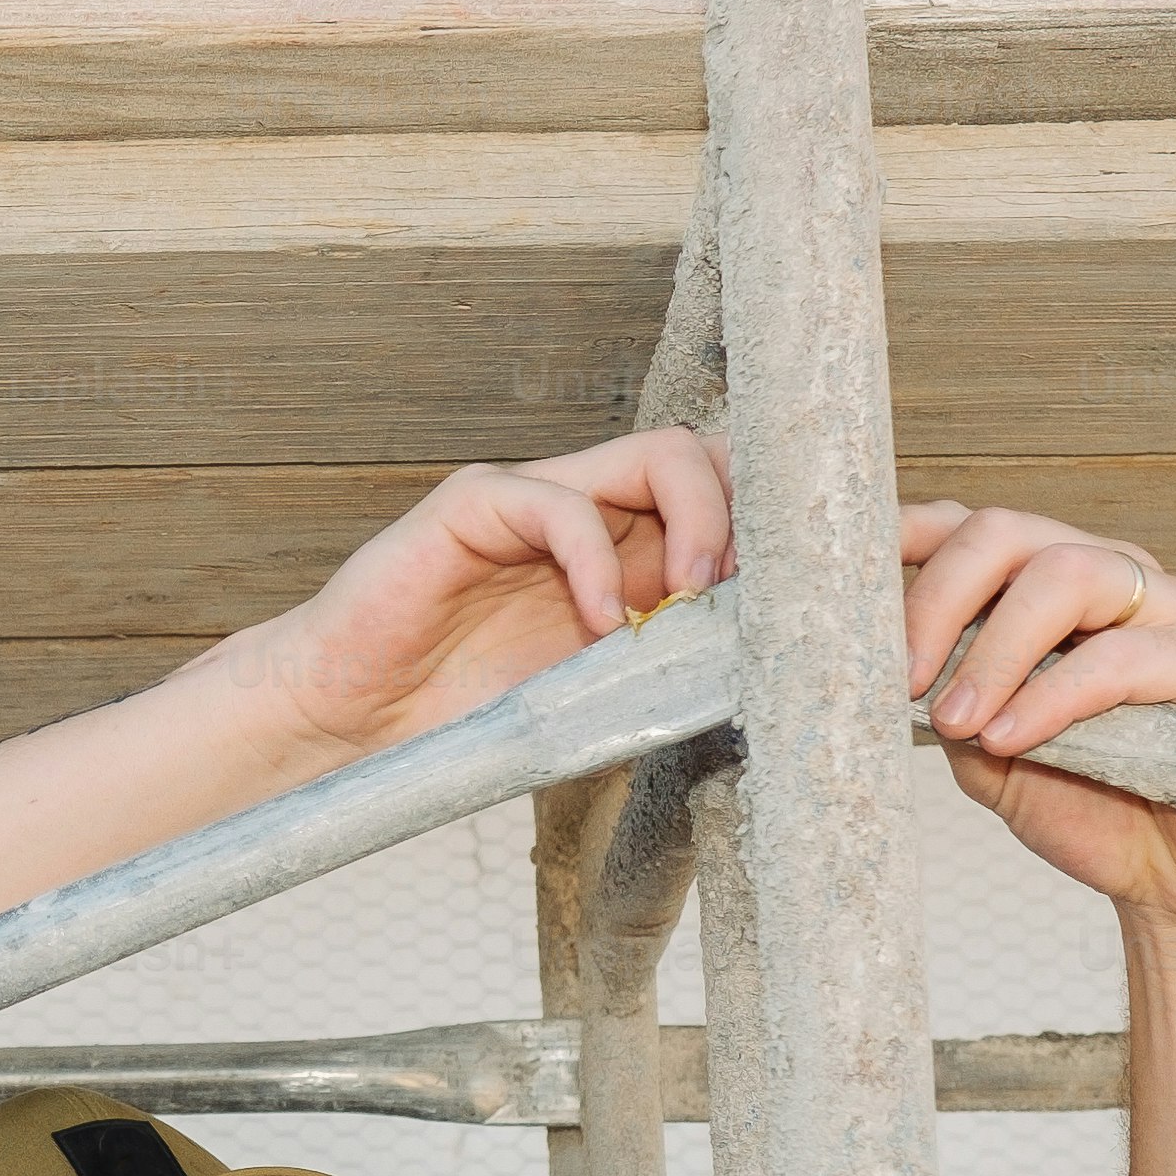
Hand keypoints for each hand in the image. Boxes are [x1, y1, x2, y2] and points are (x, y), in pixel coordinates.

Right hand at [208, 430, 734, 762]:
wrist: (350, 721)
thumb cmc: (467, 717)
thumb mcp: (599, 700)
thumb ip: (670, 673)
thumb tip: (776, 677)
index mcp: (632, 551)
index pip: (733, 498)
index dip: (783, 526)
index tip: (825, 585)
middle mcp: (595, 509)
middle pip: (715, 456)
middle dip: (758, 512)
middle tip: (757, 593)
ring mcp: (537, 497)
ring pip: (656, 454)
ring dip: (699, 523)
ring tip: (689, 601)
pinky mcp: (476, 503)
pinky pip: (560, 503)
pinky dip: (595, 562)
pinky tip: (601, 627)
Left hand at [901, 505, 1175, 941]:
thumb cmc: (1085, 803)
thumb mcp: (986, 751)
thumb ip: (943, 698)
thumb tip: (882, 665)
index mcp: (1045, 583)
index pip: (968, 529)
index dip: (901, 540)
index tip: (840, 591)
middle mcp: (1109, 574)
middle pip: (1007, 533)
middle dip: (938, 600)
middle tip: (902, 680)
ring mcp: (1172, 606)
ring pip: (1068, 574)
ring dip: (996, 650)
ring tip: (958, 721)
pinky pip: (1124, 655)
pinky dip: (1055, 696)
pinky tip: (1013, 738)